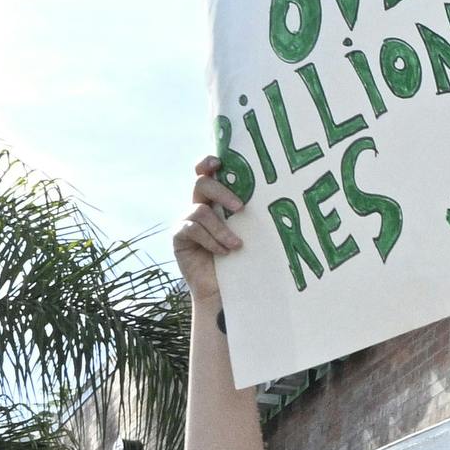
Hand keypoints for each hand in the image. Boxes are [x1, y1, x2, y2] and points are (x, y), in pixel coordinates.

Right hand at [172, 158, 249, 295]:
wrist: (223, 288)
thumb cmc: (240, 257)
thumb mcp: (245, 231)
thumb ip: (245, 213)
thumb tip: (271, 195)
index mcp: (214, 199)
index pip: (206, 172)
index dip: (207, 162)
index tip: (219, 162)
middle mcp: (198, 205)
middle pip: (202, 183)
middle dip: (221, 192)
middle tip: (240, 208)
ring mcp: (186, 220)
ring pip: (200, 211)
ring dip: (221, 228)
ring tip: (236, 245)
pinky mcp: (179, 237)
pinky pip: (192, 229)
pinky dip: (211, 240)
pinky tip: (223, 252)